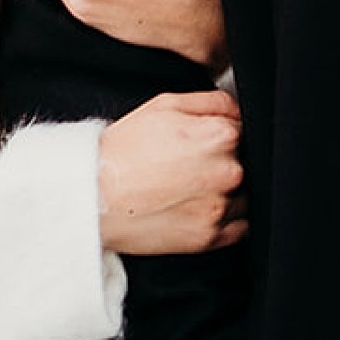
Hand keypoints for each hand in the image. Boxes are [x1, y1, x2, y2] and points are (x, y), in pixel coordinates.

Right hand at [98, 90, 245, 255]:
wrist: (94, 198)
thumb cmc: (123, 151)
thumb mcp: (163, 105)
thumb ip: (211, 102)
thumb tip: (237, 110)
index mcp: (220, 136)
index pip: (244, 130)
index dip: (221, 135)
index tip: (202, 142)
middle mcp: (228, 172)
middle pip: (245, 163)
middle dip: (223, 162)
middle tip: (189, 165)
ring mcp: (220, 207)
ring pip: (244, 195)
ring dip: (225, 191)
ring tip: (188, 188)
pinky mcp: (210, 237)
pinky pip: (239, 226)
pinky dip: (225, 218)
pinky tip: (196, 208)